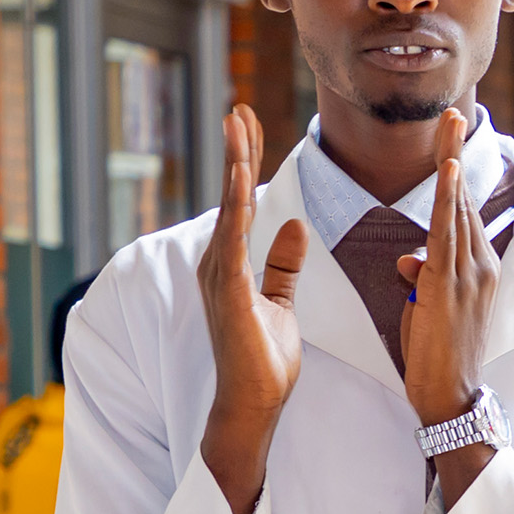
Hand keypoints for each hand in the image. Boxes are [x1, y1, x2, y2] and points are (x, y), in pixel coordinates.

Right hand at [196, 104, 305, 513]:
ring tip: (237, 124)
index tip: (250, 124)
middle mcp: (218, 263)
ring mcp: (219, 276)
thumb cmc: (262, 362)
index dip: (245, 162)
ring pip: (228, 207)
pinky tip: (241, 175)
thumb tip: (294, 225)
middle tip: (239, 107)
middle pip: (229, 195)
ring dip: (233, 165)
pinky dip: (237, 204)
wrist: (253, 406)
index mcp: (231, 264)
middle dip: (236, 150)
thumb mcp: (280, 303)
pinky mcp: (229, 291)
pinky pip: (234, 238)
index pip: (241, 202)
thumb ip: (283, 265)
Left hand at [396, 109, 501, 503]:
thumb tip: (409, 259)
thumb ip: (421, 277)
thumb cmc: (436, 353)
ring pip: (456, 209)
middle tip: (453, 113)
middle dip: (455, 154)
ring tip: (450, 125)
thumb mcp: (424, 308)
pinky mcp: (451, 285)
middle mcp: (478, 265)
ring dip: (451, 163)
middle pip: (462, 199)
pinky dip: (448, 199)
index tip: (450, 138)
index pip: (460, 212)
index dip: (453, 175)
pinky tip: (448, 171)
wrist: (448, 396)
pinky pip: (447, 233)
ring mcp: (468, 273)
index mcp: (474, 268)